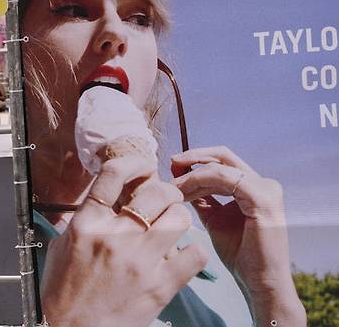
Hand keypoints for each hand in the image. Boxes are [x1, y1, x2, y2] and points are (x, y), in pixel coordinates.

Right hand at [41, 155, 207, 326]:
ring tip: (174, 225)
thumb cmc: (63, 293)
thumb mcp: (62, 247)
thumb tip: (100, 201)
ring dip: (180, 217)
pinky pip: (195, 254)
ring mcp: (140, 261)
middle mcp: (116, 237)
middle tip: (165, 200)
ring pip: (180, 217)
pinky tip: (183, 256)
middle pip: (156, 192)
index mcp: (88, 224)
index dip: (133, 163)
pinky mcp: (160, 286)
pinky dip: (194, 251)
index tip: (143, 166)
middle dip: (165, 191)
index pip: (113, 175)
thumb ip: (83, 221)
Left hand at [171, 146, 305, 324]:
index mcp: (255, 186)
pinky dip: (201, 182)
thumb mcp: (214, 218)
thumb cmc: (238, 254)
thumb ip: (203, 197)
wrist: (258, 282)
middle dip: (192, 157)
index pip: (223, 160)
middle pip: (223, 155)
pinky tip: (184, 194)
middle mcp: (264, 183)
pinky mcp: (263, 198)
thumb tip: (180, 179)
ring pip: (220, 168)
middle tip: (170, 164)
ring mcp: (266, 189)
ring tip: (172, 187)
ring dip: (192, 175)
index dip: (196, 159)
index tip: (172, 166)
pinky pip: (225, 179)